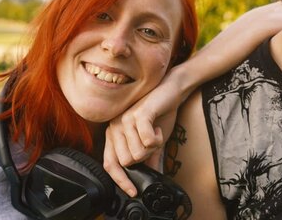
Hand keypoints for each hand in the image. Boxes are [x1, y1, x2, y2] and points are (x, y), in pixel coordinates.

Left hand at [103, 71, 184, 193]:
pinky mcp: (138, 115)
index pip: (110, 164)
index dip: (121, 180)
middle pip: (127, 162)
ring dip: (152, 148)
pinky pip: (147, 142)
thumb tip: (151, 180)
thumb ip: (149, 160)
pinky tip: (158, 128)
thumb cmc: (160, 115)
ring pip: (137, 154)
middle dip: (145, 157)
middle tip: (152, 144)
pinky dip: (157, 139)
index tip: (134, 191)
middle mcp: (114, 127)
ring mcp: (124, 120)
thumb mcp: (153, 142)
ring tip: (155, 133)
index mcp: (114, 135)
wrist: (171, 91)